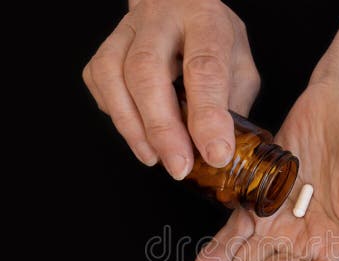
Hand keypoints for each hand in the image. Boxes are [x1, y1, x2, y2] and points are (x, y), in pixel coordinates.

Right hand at [82, 0, 259, 177]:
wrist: (181, 4)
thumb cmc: (213, 38)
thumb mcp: (240, 65)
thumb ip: (232, 106)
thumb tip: (220, 152)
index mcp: (205, 19)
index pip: (204, 66)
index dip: (208, 115)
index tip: (216, 153)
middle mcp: (162, 16)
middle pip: (147, 69)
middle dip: (162, 127)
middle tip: (178, 166)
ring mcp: (128, 28)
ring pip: (114, 74)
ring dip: (132, 126)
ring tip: (154, 157)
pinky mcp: (107, 44)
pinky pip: (98, 80)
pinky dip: (116, 113)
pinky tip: (136, 131)